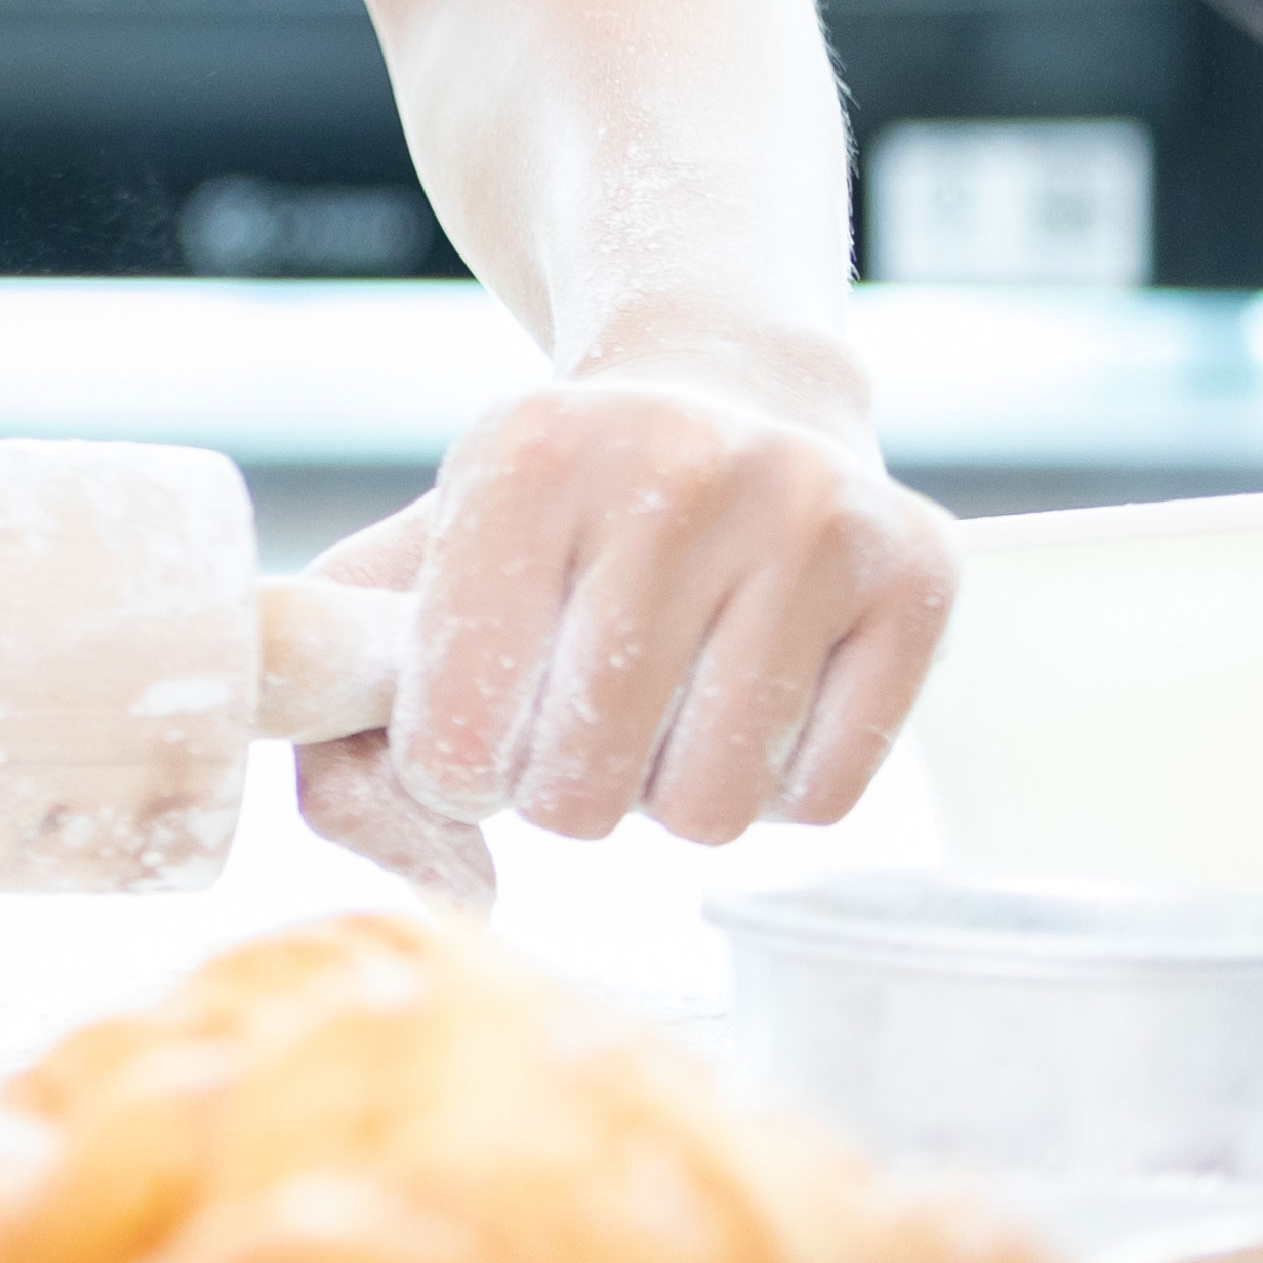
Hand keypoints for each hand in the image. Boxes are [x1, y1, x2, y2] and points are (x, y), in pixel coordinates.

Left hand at [292, 358, 958, 911]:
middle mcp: (677, 467)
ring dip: (665, 792)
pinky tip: (744, 690)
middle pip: (584, 786)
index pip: (458, 729)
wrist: (722, 394)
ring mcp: (812, 517)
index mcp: (528, 454)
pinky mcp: (918, 577)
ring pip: (711, 808)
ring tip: (656, 701)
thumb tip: (425, 867)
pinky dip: (768, 784)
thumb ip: (344, 715)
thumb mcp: (408, 570)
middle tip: (569, 722)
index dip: (454, 767)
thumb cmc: (543, 520)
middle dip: (558, 789)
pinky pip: (821, 799)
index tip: (470, 728)